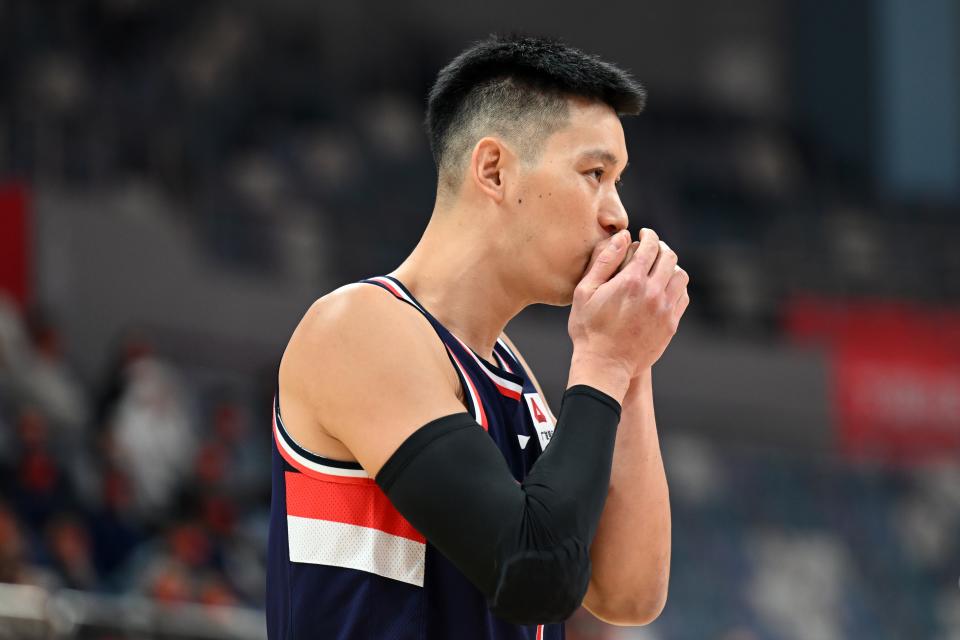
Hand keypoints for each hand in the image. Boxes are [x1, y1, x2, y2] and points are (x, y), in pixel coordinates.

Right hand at [568, 228, 689, 380]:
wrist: (605, 365)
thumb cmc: (589, 328)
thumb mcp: (585, 292)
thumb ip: (604, 261)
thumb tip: (622, 238)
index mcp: (631, 281)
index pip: (650, 246)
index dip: (649, 235)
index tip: (645, 233)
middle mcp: (653, 292)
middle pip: (669, 258)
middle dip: (661, 247)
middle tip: (652, 248)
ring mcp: (665, 309)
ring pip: (681, 276)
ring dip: (672, 267)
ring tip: (661, 267)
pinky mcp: (671, 325)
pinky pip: (683, 297)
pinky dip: (677, 286)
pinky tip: (666, 288)